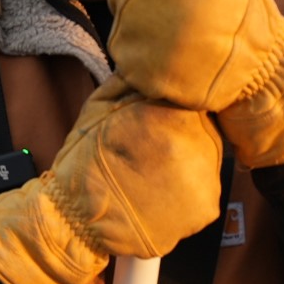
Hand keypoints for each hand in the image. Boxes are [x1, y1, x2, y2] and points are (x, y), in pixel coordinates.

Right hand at [0, 77, 222, 283]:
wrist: (75, 219)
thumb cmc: (84, 159)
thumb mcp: (100, 106)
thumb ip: (132, 83)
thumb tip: (154, 64)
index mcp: (172, 115)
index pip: (194, 96)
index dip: (177, 103)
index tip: (163, 112)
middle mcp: (197, 147)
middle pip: (205, 128)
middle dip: (184, 132)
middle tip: (153, 146)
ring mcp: (206, 182)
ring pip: (208, 158)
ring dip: (188, 161)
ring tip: (154, 170)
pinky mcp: (205, 210)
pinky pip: (205, 189)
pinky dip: (187, 189)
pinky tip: (159, 192)